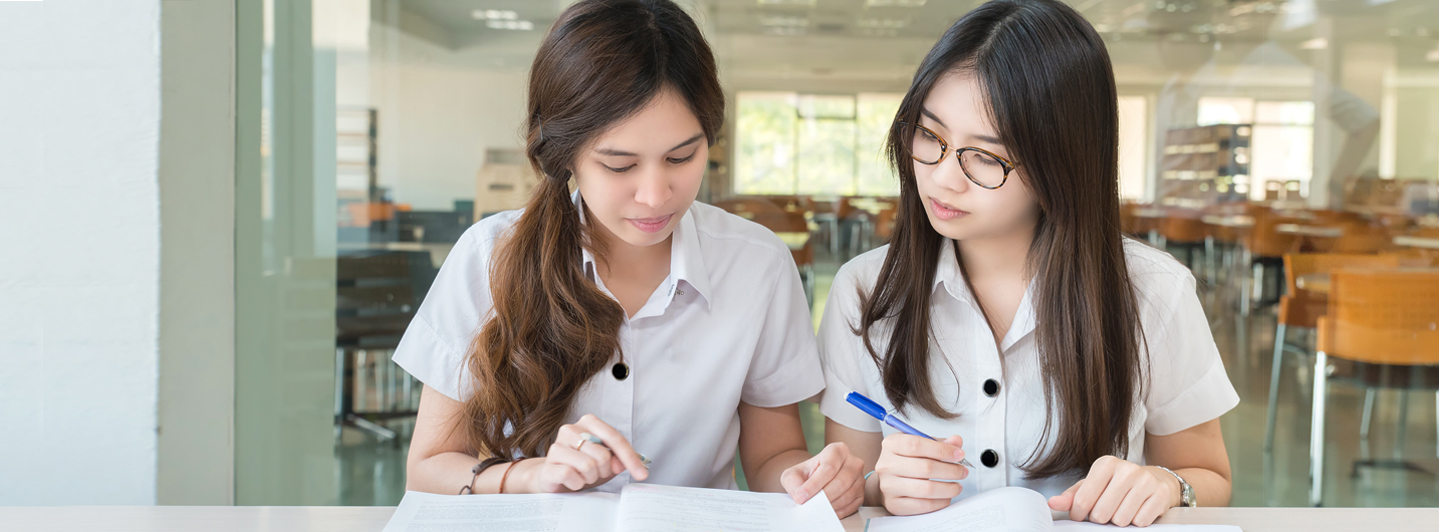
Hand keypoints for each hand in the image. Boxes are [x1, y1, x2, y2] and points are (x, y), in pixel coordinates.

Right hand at [518, 414, 650, 492]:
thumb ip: (618, 459)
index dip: (630, 458)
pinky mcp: (548, 464)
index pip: (615, 438)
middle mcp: (570, 429)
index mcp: (588, 422)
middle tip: (596, 473)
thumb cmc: (582, 466)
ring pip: (588, 466)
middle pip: (602, 455)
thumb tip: (620, 464)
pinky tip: (572, 481)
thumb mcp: (606, 461)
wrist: (552, 476)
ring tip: (583, 476)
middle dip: (604, 470)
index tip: (642, 475)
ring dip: (590, 478)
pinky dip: (577, 484)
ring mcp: (557, 446)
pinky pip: (571, 476)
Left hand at [780, 442, 865, 517]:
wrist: (815, 480)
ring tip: (817, 509)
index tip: (801, 498)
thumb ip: (793, 483)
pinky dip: (838, 511)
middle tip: (810, 506)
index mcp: (837, 450)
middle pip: (841, 482)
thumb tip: (800, 495)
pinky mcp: (861, 493)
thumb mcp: (793, 475)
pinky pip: (852, 505)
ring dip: (830, 505)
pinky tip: (827, 511)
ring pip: (847, 495)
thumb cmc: (806, 475)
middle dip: (823, 497)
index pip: (828, 468)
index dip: (814, 485)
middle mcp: (853, 462)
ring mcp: (860, 478)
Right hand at [873, 434, 967, 515]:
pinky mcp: (894, 504)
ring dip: (949, 488)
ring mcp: (888, 486)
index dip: (942, 450)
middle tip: (962, 471)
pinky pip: (923, 505)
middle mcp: (886, 465)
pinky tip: (946, 497)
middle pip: (925, 467)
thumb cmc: (907, 460)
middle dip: (951, 470)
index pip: (917, 445)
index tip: (960, 454)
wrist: (888, 481)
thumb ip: (939, 443)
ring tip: (957, 486)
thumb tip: (957, 442)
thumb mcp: (920, 445)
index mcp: (891, 444)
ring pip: (926, 489)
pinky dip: (940, 502)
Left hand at [1047, 456, 1178, 526]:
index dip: (1079, 514)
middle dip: (1101, 518)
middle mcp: (1126, 469)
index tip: (1082, 514)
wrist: (1155, 480)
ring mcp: (1145, 481)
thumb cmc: (1116, 485)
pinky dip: (1136, 522)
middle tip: (1106, 511)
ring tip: (1121, 510)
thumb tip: (1052, 504)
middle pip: (1101, 513)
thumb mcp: (1092, 486)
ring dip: (1118, 521)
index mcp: (1105, 464)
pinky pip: (1140, 522)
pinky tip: (1137, 511)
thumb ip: (1071, 496)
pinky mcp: (1160, 495)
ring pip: (1121, 520)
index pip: (1082, 500)